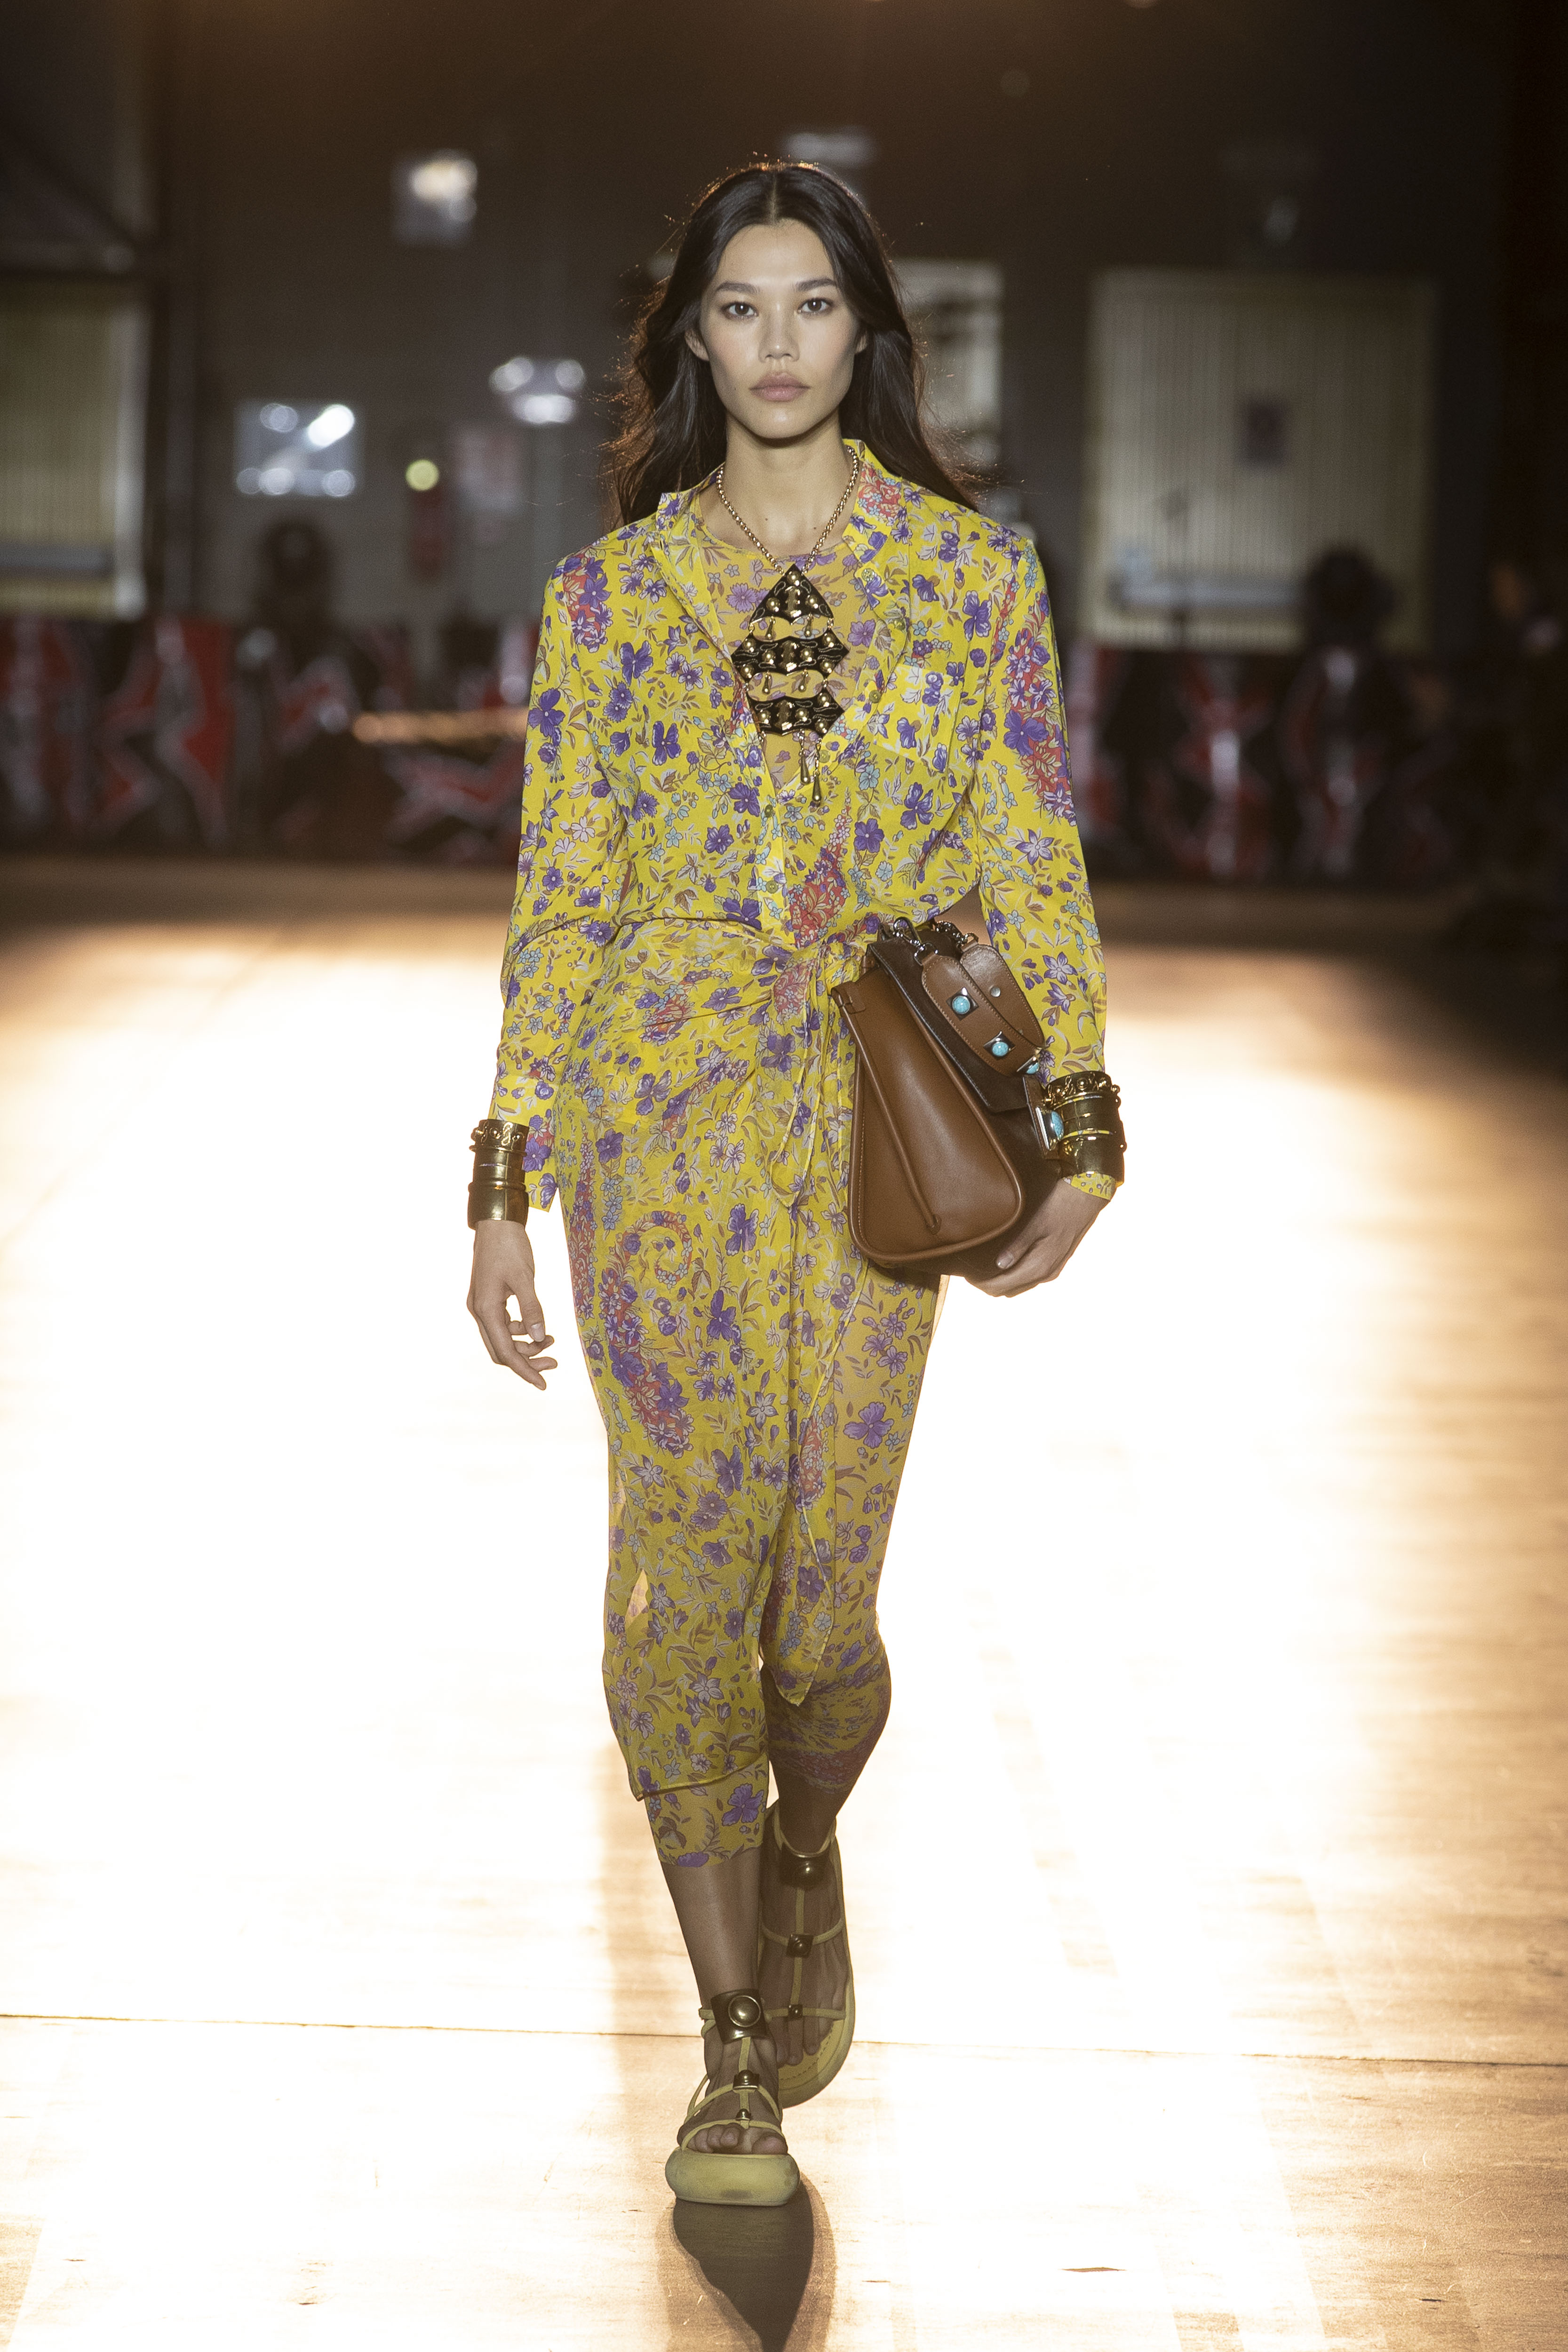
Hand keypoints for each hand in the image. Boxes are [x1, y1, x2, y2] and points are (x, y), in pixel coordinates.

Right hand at [467, 1219, 557, 1389]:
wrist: (496, 1223)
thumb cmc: (509, 1247)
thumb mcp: (525, 1278)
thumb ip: (532, 1308)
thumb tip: (540, 1337)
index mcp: (486, 1309)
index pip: (505, 1352)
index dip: (524, 1371)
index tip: (543, 1384)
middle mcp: (480, 1311)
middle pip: (502, 1350)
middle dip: (527, 1360)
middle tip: (554, 1362)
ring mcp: (483, 1305)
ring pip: (503, 1338)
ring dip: (526, 1344)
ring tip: (551, 1341)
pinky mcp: (489, 1298)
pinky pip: (504, 1325)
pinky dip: (521, 1330)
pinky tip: (537, 1325)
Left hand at [968, 1180, 1106, 1298]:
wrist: (1088, 1197)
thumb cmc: (1060, 1205)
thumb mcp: (1036, 1223)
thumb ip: (1018, 1246)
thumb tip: (999, 1265)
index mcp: (1040, 1265)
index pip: (1002, 1286)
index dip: (982, 1284)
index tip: (966, 1276)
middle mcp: (1046, 1273)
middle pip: (1008, 1290)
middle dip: (988, 1284)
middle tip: (971, 1270)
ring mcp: (1052, 1270)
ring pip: (1019, 1286)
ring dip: (1001, 1281)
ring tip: (984, 1267)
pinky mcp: (1055, 1263)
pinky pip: (1029, 1278)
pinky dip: (1014, 1276)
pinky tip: (1005, 1262)